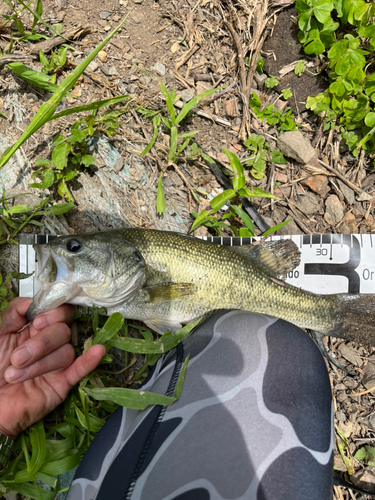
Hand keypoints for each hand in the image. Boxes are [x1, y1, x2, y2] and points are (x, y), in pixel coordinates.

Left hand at [0, 297, 104, 437]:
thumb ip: (14, 313)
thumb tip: (33, 300)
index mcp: (34, 329)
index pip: (58, 311)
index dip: (52, 313)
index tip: (36, 321)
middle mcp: (49, 344)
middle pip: (64, 330)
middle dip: (42, 342)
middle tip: (18, 357)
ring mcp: (57, 364)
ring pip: (66, 352)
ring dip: (40, 363)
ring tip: (14, 376)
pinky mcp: (62, 384)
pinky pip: (81, 370)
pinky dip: (89, 361)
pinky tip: (97, 352)